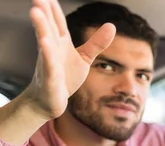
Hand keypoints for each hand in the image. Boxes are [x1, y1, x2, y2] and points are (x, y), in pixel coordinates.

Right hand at [23, 0, 115, 119]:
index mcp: (60, 43)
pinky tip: (44, 42)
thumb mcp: (84, 58)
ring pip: (44, 41)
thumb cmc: (65, 77)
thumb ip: (97, 43)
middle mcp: (52, 49)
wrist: (50, 100)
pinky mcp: (50, 77)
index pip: (57, 22)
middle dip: (43, 12)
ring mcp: (49, 62)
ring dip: (40, 27)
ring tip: (35, 11)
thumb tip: (112, 25)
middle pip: (48, 27)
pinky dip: (47, 53)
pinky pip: (48, 63)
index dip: (54, 9)